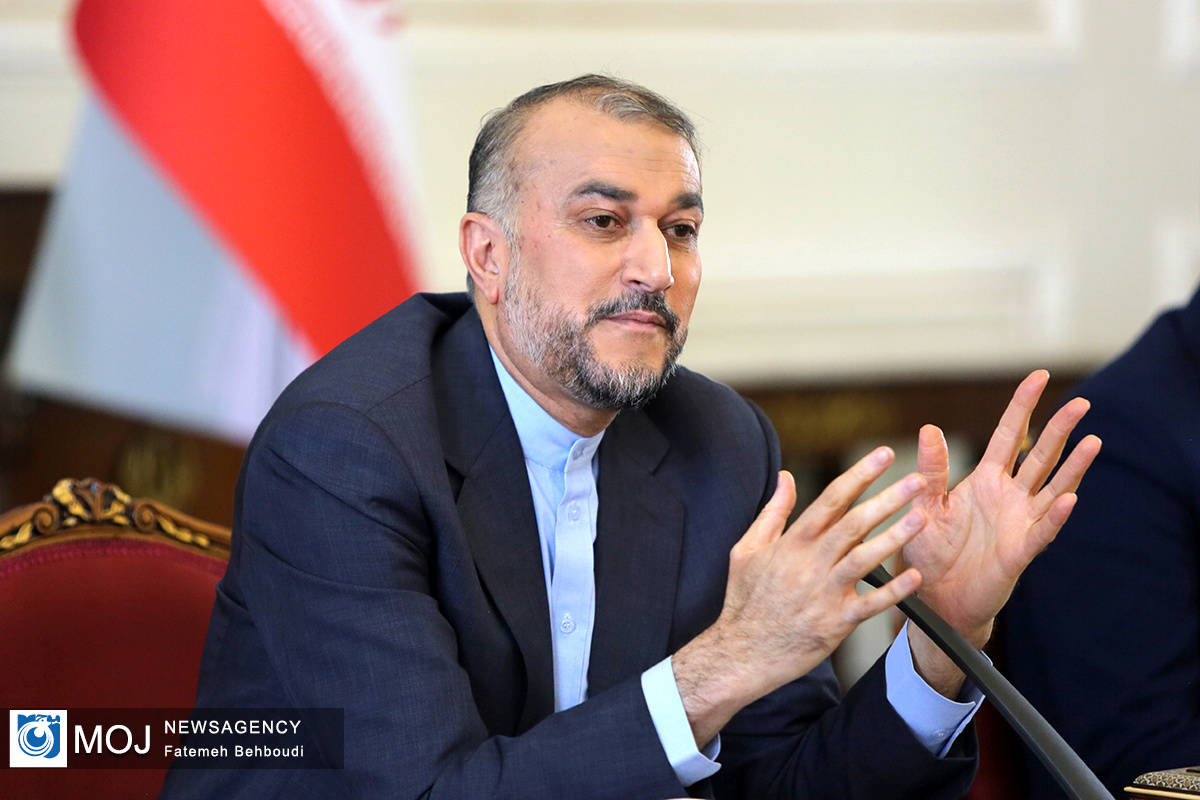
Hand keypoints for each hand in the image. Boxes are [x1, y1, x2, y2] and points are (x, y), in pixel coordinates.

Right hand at [673, 448, 927, 745]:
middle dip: (888, 498)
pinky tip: (914, 576)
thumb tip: (785, 476)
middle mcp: (810, 563)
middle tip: (918, 480)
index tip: (884, 455)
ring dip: (895, 537)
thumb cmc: (744, 599)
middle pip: (854, 523)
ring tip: (922, 518)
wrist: (740, 651)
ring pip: (865, 559)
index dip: (860, 475)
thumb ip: (772, 511)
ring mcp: (824, 593)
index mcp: (792, 542)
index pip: (831, 499)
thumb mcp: (746, 548)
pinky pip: (870, 605)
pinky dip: (893, 591)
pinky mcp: (835, 623)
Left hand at [903, 370, 1101, 692]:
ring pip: (1052, 487)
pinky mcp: (1020, 552)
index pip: (1007, 435)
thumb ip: (931, 470)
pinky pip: (1042, 532)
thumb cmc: (928, 551)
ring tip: (1093, 440)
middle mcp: (1008, 497)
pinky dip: (1055, 516)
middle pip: (1039, 455)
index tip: (1037, 376)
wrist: (934, 597)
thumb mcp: (924, 505)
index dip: (1022, 407)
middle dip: (1058, 428)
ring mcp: (1019, 522)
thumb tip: (929, 429)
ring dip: (1073, 466)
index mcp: (984, 480)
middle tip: (1080, 402)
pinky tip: (1069, 498)